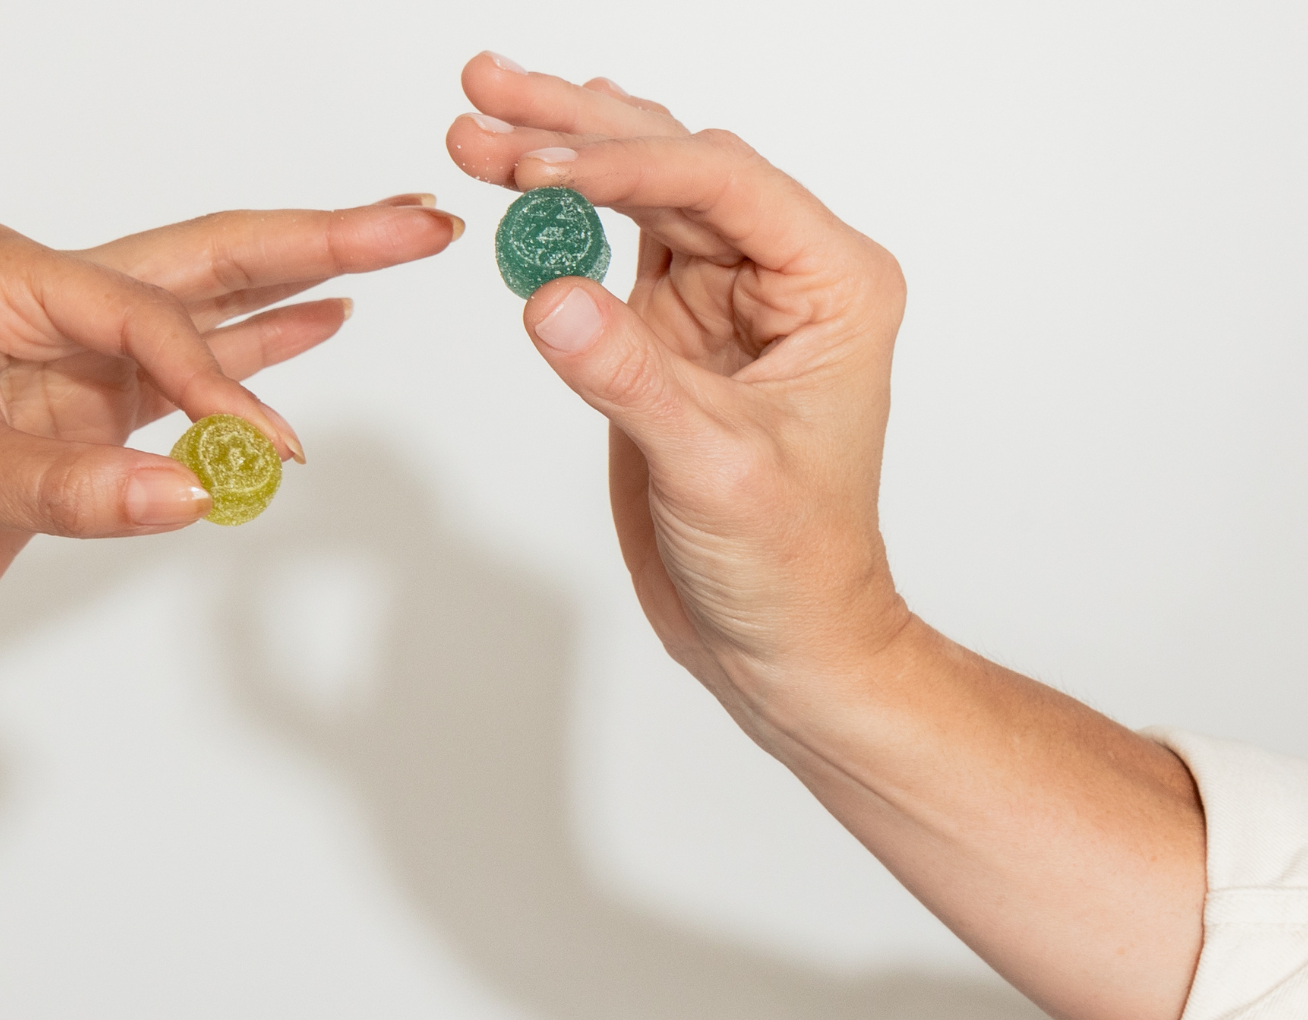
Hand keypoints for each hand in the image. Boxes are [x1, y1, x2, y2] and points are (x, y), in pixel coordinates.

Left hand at [0, 197, 461, 637]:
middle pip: (204, 263)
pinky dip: (260, 351)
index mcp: (1, 275)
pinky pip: (194, 371)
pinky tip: (323, 316)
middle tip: (414, 221)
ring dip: (303, 281)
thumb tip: (193, 493)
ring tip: (395, 246)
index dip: (216, 381)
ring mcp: (75, 352)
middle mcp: (45, 297)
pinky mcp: (91, 410)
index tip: (265, 450)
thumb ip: (73, 486)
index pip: (145, 314)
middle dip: (314, 240)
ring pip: (211, 307)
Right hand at [445, 53, 907, 700]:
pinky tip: (513, 173)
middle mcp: (780, 274)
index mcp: (830, 285)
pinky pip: (607, 247)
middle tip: (488, 92)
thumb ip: (631, 378)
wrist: (783, 640)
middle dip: (576, 130)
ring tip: (477, 117)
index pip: (723, 184)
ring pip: (634, 193)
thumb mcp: (716, 472)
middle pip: (673, 165)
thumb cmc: (793, 564)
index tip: (538, 167)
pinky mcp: (667, 330)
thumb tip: (549, 294)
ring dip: (555, 156)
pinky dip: (553, 215)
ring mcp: (720, 298)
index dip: (626, 166)